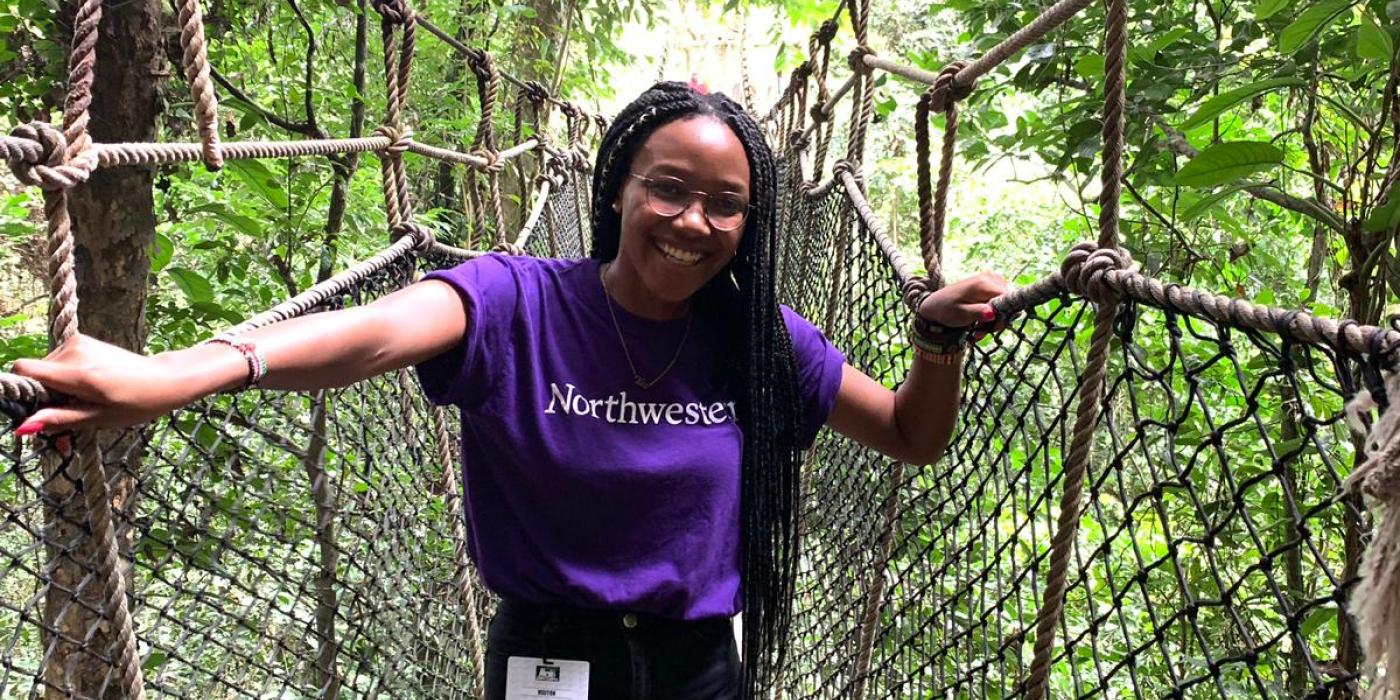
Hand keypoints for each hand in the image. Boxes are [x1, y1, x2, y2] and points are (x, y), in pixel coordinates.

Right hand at [10, 334, 205, 432]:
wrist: (166, 378)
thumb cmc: (137, 403)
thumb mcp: (100, 418)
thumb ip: (61, 419)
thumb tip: (23, 427)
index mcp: (78, 373)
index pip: (23, 370)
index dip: (22, 391)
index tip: (35, 410)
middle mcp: (73, 351)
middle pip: (35, 374)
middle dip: (43, 399)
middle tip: (66, 423)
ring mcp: (78, 343)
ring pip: (46, 369)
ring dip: (55, 390)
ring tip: (80, 406)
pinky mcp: (83, 341)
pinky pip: (59, 362)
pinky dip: (65, 379)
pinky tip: (85, 391)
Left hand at [916, 272, 1011, 337]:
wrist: (935, 304)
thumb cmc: (946, 309)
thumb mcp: (961, 314)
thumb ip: (978, 313)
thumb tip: (993, 313)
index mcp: (984, 283)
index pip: (1009, 298)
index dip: (1006, 314)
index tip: (994, 326)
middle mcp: (990, 278)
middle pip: (1008, 302)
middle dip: (998, 319)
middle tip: (983, 330)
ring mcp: (990, 281)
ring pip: (1003, 304)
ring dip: (993, 320)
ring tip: (978, 329)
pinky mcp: (988, 287)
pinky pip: (997, 303)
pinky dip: (990, 315)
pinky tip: (979, 323)